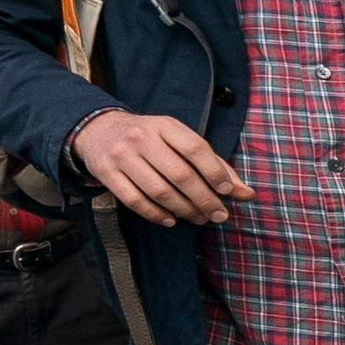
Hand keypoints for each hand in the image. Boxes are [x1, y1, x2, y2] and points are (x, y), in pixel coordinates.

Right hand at [69, 109, 250, 225]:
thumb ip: (212, 163)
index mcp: (164, 125)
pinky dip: (156, 214)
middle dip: (204, 199)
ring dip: (183, 210)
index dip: (215, 172)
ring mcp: (121, 156)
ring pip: (158, 191)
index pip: (196, 148)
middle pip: (179, 174)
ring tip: (198, 218)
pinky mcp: (106, 173)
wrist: (99, 131)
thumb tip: (245, 193)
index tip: (227, 191)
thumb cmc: (150, 138)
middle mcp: (141, 138)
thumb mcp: (178, 139)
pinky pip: (135, 201)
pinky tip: (171, 220)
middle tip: (218, 215)